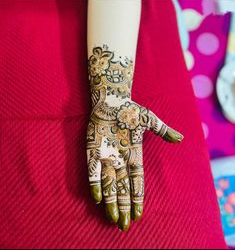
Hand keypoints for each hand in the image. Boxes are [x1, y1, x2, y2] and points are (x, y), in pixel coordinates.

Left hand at [86, 46, 182, 230]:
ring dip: (110, 200)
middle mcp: (120, 160)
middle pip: (122, 188)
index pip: (137, 181)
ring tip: (113, 218)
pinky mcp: (93, 151)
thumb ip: (163, 130)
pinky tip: (97, 198)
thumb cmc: (130, 110)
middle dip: (124, 206)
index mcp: (134, 155)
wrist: (112, 101)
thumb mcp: (149, 120)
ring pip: (109, 183)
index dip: (138, 197)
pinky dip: (95, 183)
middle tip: (124, 225)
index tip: (138, 213)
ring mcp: (106, 156)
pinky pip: (94, 171)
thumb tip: (180, 138)